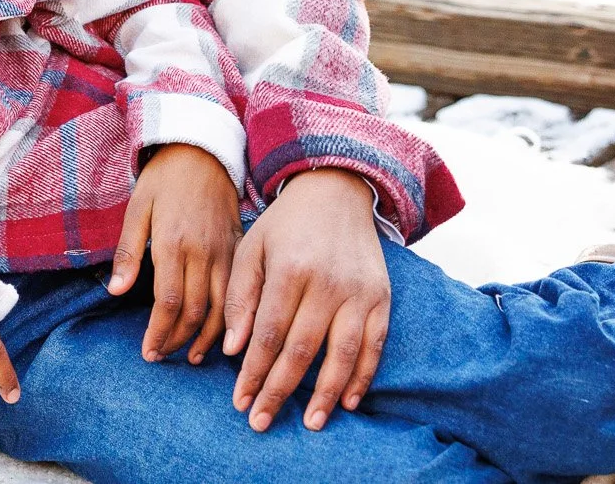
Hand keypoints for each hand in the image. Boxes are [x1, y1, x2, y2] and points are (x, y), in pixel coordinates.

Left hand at [106, 143, 240, 364]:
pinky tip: (222, 332)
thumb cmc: (164, 178)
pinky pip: (239, 292)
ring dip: (207, 337)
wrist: (203, 150)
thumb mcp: (137, 208)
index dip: (159, 332)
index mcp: (173, 243)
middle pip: (195, 310)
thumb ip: (127, 252)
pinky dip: (230, 318)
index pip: (168, 302)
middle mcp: (203, 252)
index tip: (148, 352)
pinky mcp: (239, 249)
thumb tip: (114, 291)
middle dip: (178, 340)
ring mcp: (225, 252)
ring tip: (192, 356)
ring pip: (221, 308)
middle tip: (162, 356)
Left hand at [223, 167, 389, 432]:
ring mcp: (359, 292)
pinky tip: (349, 401)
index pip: (269, 334)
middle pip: (302, 350)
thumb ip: (240, 297)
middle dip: (279, 391)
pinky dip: (364, 376)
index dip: (253, 372)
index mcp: (290, 269)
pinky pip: (375, 345)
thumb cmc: (285, 225)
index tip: (239, 401)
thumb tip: (233, 349)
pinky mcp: (382, 297)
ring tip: (309, 423)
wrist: (336, 191)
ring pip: (343, 353)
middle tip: (261, 421)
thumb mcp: (251, 249)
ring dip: (326, 394)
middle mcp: (328, 283)